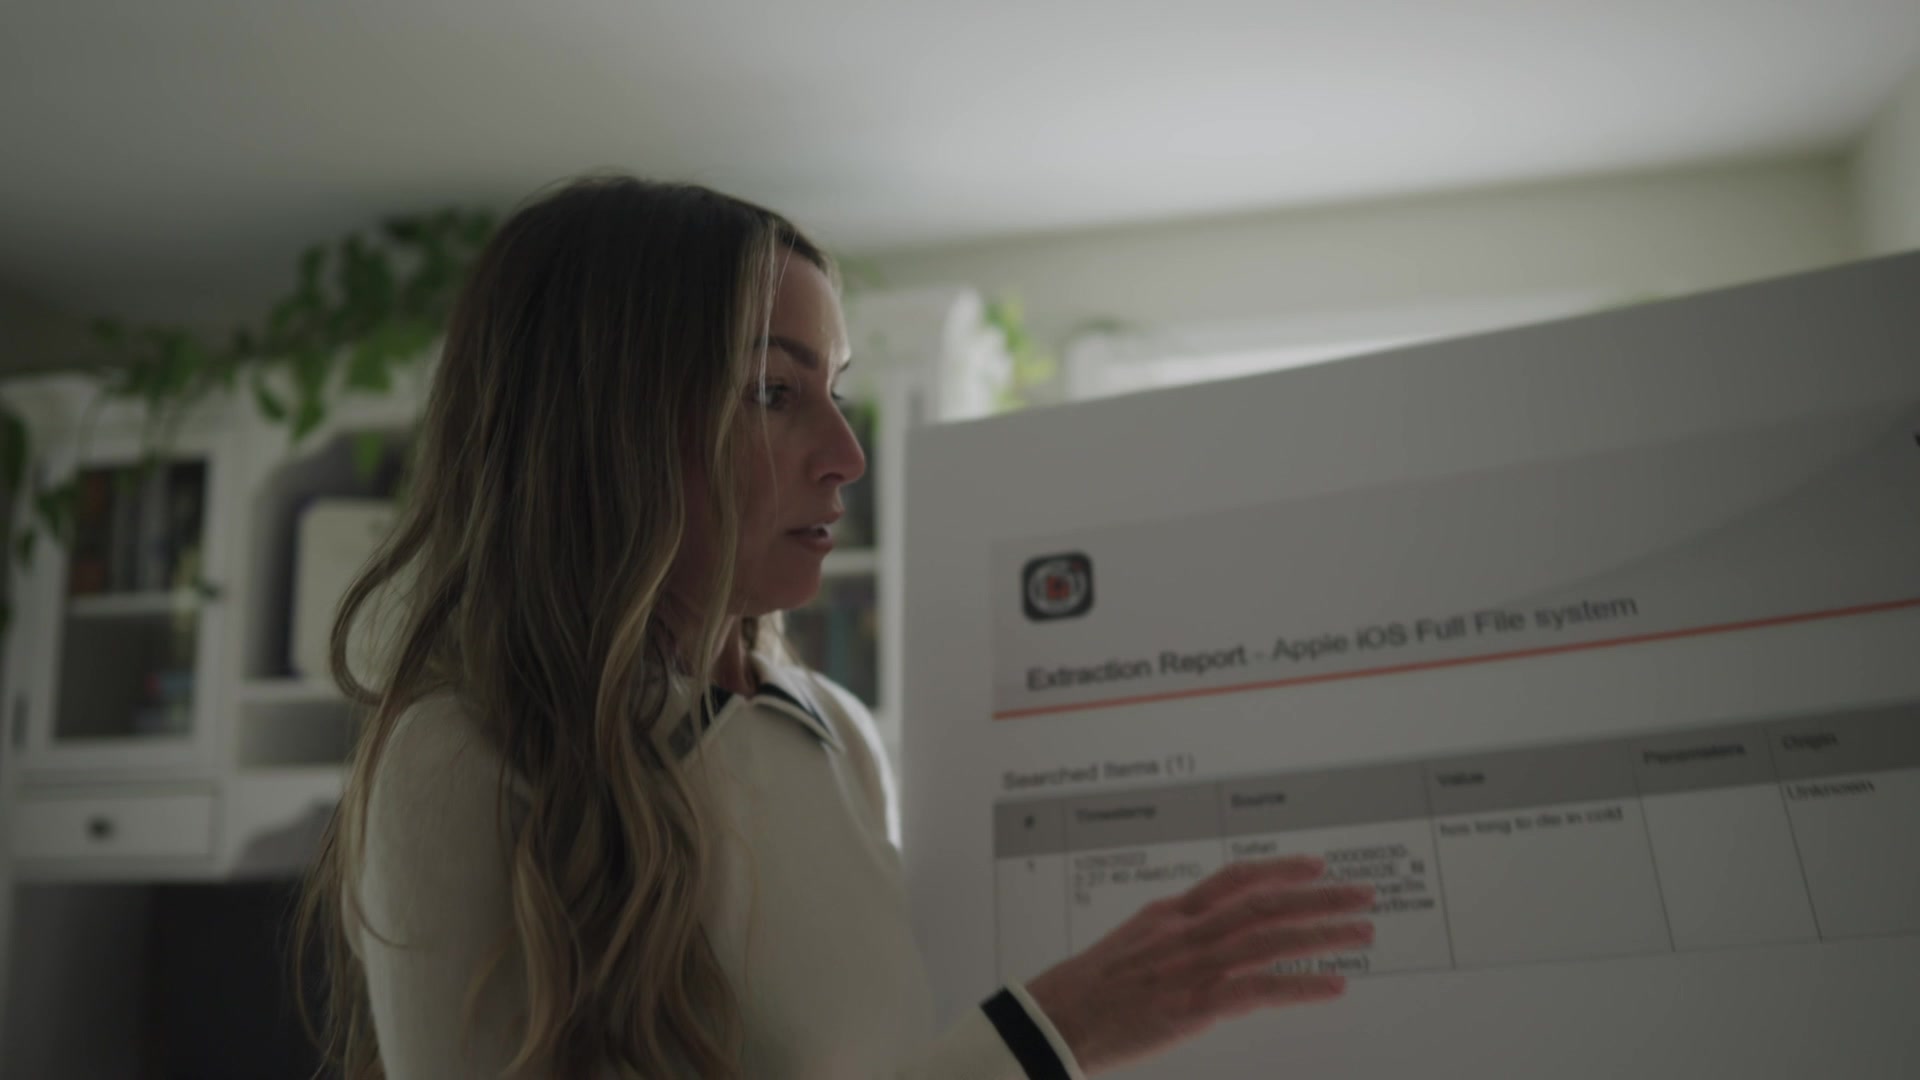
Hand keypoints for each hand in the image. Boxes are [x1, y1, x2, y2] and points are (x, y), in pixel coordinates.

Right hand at [1023, 856, 1373, 1074]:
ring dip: (1322, 934)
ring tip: (1362, 932)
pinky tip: (1333, 984)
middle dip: (1318, 897)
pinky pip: (1258, 990)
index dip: (1279, 868)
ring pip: (1269, 940)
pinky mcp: (1193, 1005)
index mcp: (1170, 913)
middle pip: (1264, 904)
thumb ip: (1174, 934)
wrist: (1054, 1019)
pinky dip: (1300, 984)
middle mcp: (1185, 932)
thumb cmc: (1089, 989)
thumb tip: (1209, 933)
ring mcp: (1190, 967)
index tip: (1317, 866)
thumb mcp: (1132, 944)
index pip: (1235, 879)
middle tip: (1363, 895)